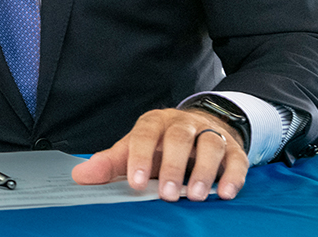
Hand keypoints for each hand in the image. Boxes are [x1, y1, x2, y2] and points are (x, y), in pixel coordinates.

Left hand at [70, 107, 248, 201]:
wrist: (197, 128)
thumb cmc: (159, 145)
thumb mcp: (133, 150)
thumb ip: (109, 164)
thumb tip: (80, 176)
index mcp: (154, 122)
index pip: (145, 134)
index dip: (140, 157)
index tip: (135, 183)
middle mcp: (183, 123)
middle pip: (179, 138)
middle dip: (173, 166)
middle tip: (167, 194)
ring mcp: (210, 133)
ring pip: (210, 144)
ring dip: (204, 171)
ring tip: (195, 196)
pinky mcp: (233, 148)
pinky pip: (237, 159)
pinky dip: (233, 175)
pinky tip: (226, 192)